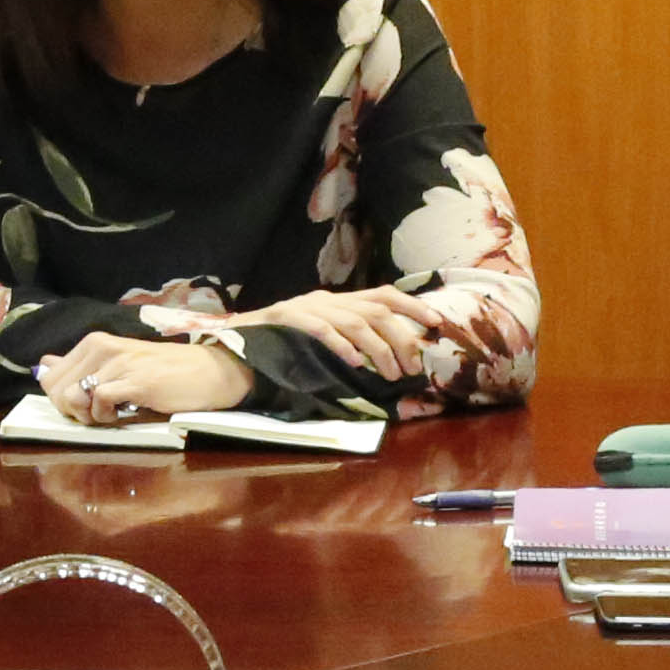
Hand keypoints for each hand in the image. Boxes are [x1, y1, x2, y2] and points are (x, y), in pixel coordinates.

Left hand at [37, 331, 249, 425]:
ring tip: (111, 414)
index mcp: (94, 343)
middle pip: (56, 390)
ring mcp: (118, 363)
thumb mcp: (117, 365)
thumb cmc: (164, 374)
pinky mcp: (135, 381)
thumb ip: (80, 365)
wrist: (208, 372)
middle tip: (98, 414)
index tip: (85, 406)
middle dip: (71, 411)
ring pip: (74, 396)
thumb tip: (43, 364)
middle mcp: (101, 347)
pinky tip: (124, 413)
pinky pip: (100, 401)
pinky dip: (105, 416)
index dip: (60, 400)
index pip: (49, 377)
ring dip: (88, 416)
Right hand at [249, 284, 449, 380]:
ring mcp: (305, 307)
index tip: (436, 322)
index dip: (413, 306)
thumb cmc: (280, 349)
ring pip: (356, 321)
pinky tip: (355, 364)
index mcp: (336, 301)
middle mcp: (325, 299)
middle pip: (377, 307)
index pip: (383, 294)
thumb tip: (390, 358)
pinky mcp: (286, 319)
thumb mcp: (321, 338)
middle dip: (401, 337)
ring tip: (390, 374)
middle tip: (412, 367)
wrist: (232, 347)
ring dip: (379, 349)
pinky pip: (321, 329)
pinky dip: (342, 345)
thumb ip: (349, 339)